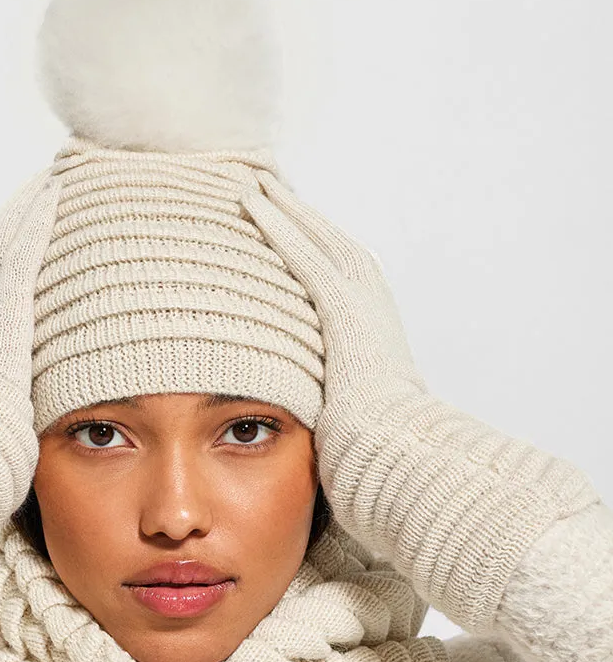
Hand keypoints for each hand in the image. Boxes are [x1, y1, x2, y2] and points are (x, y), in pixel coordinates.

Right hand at [0, 167, 61, 404]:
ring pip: (10, 229)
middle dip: (16, 208)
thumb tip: (5, 390)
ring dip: (31, 200)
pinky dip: (40, 214)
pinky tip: (57, 191)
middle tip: (37, 182)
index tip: (12, 220)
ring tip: (52, 175)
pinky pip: (27, 243)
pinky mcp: (10, 294)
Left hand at [238, 169, 597, 631]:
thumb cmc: (382, 476)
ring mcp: (361, 317)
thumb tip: (308, 435)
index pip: (329, 287)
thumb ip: (327, 419)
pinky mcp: (347, 319)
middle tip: (262, 189)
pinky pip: (307, 261)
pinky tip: (256, 205)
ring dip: (286, 213)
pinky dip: (283, 230)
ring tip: (253, 184)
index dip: (301, 258)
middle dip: (295, 222)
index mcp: (368, 345)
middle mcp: (368, 321)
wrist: (407, 477)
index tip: (273, 237)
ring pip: (317, 245)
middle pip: (326, 253)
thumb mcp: (349, 438)